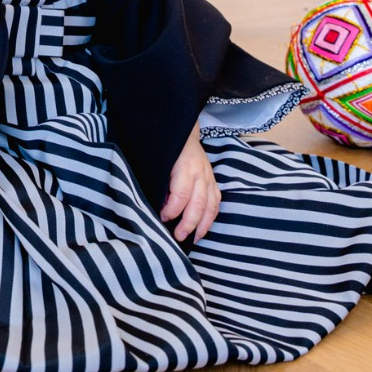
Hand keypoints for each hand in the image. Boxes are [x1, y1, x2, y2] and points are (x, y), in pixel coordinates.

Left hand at [160, 125, 220, 242]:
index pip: (181, 194)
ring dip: (202, 226)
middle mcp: (200, 174)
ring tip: (192, 239)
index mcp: (185, 167)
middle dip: (188, 224)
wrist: (184, 131)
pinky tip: (203, 229)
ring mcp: (209, 178)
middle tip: (178, 237)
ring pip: (210, 206)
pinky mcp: (214, 181)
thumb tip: (155, 203)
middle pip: (198, 204)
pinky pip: (216, 203)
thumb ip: (160, 180)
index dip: (172, 210)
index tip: (162, 218)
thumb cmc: (166, 147)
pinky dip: (211, 218)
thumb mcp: (159, 159)